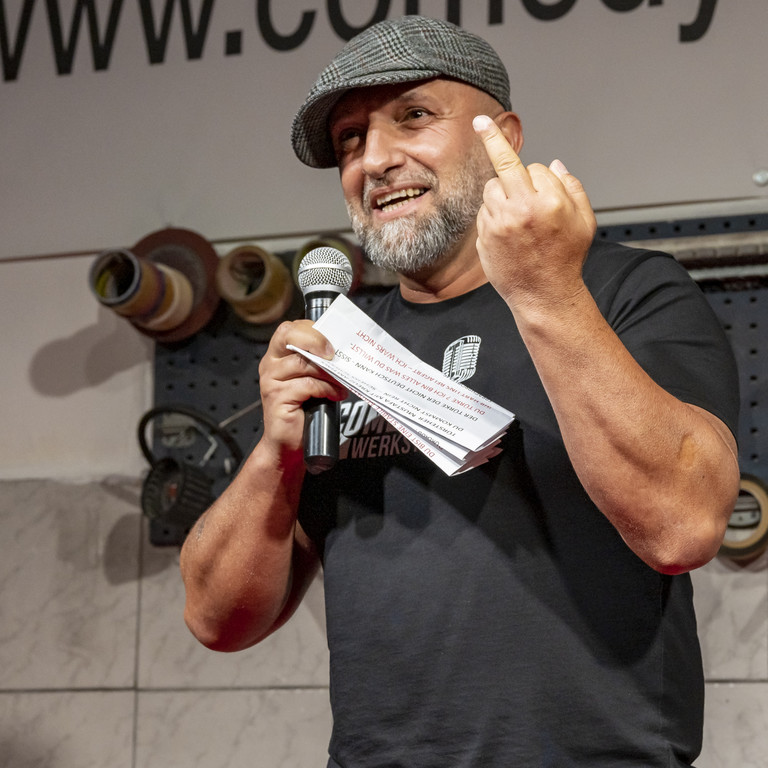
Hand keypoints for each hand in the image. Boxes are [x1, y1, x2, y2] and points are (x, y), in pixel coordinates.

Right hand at [258, 320, 347, 456]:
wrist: (288, 444)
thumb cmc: (305, 409)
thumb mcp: (313, 378)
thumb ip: (320, 362)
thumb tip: (347, 349)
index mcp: (278, 355)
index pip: (290, 329)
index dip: (312, 329)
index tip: (333, 339)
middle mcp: (270, 364)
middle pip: (289, 336)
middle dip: (316, 340)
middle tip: (335, 353)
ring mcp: (271, 381)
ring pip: (303, 363)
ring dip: (329, 372)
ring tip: (341, 382)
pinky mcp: (277, 398)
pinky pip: (307, 385)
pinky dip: (326, 389)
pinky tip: (335, 395)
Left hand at [473, 114, 596, 309]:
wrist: (543, 294)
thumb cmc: (566, 258)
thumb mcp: (584, 221)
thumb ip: (571, 187)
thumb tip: (553, 164)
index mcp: (551, 201)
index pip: (535, 168)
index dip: (539, 176)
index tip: (484, 122)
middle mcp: (523, 209)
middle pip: (504, 168)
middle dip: (497, 150)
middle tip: (483, 127)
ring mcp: (500, 223)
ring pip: (491, 189)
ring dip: (502, 194)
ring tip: (518, 219)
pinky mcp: (485, 237)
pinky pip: (484, 212)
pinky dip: (493, 215)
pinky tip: (508, 234)